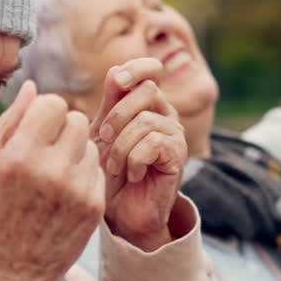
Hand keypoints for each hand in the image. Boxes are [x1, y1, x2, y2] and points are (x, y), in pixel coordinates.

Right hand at [0, 81, 104, 280]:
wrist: (12, 272)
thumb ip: (10, 122)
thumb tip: (32, 86)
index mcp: (19, 156)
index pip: (53, 103)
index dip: (45, 112)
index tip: (37, 129)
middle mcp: (51, 170)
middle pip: (77, 119)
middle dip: (62, 129)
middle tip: (47, 150)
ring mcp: (77, 189)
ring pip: (91, 143)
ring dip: (75, 151)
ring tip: (54, 174)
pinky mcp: (95, 205)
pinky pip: (97, 170)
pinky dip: (84, 174)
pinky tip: (64, 193)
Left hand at [91, 58, 187, 250]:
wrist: (120, 212)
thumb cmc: (110, 172)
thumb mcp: (102, 133)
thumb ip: (110, 102)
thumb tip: (116, 71)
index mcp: (146, 103)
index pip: (150, 70)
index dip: (135, 69)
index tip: (117, 82)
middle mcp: (165, 114)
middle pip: (146, 90)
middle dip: (117, 115)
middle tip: (105, 140)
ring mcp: (174, 134)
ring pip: (146, 120)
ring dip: (121, 146)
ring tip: (115, 166)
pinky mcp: (178, 155)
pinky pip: (153, 143)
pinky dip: (134, 160)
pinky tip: (132, 174)